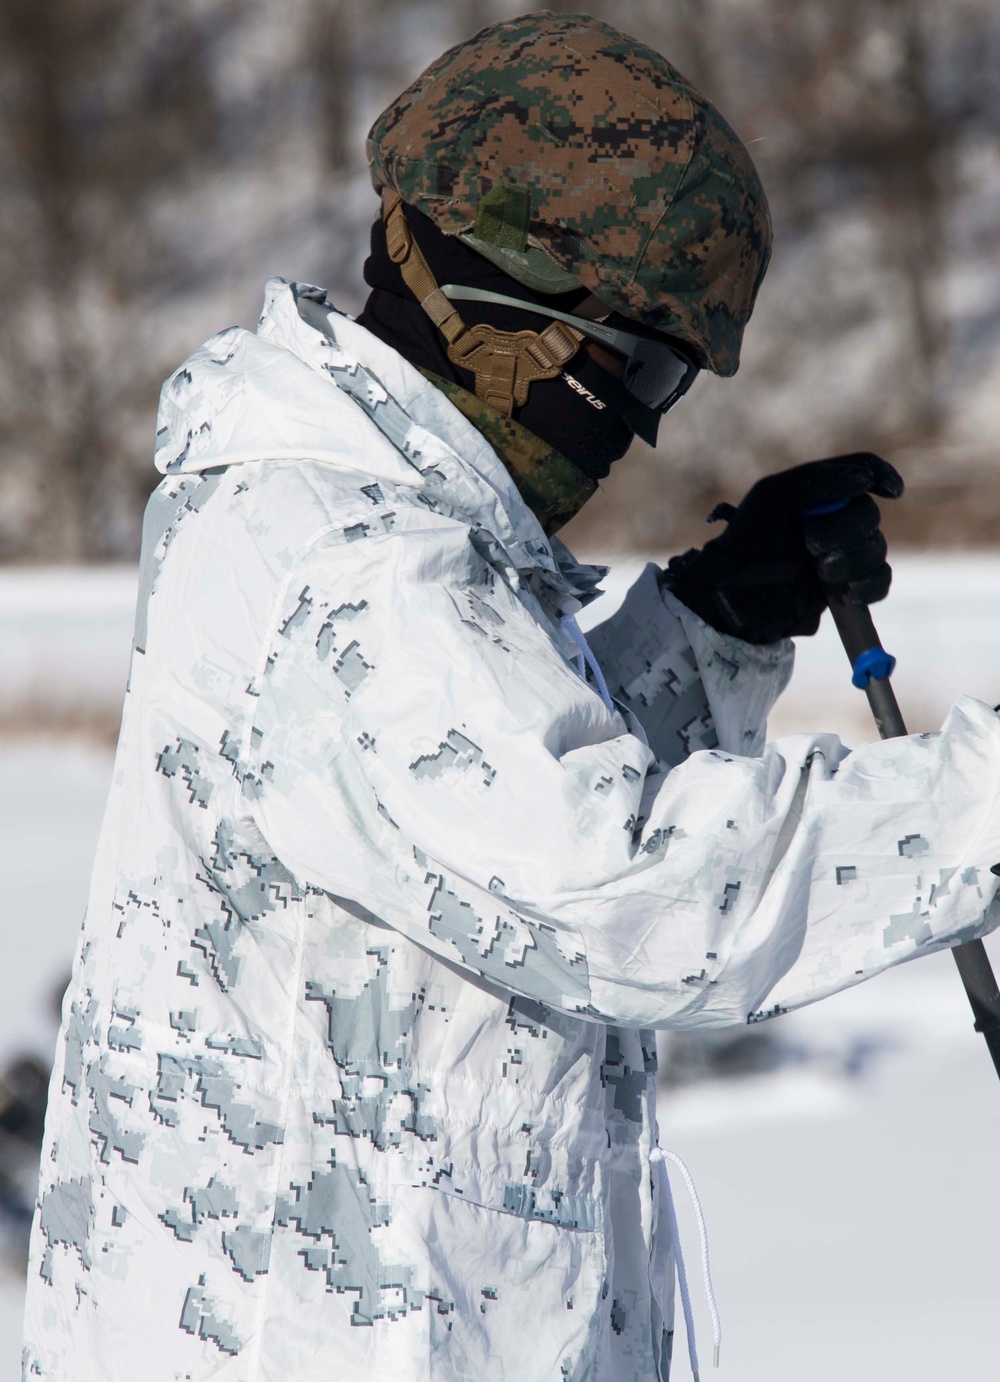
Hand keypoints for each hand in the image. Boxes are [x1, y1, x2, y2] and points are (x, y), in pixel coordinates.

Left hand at [662, 454, 903, 643]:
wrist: (737, 590)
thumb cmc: (748, 538)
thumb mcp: (774, 496)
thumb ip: (819, 481)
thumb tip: (865, 480)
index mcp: (820, 492)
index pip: (865, 471)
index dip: (882, 476)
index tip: (890, 491)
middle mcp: (836, 519)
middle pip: (868, 514)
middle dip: (844, 529)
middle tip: (811, 543)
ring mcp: (844, 553)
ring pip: (875, 548)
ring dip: (851, 558)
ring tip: (819, 570)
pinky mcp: (847, 586)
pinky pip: (879, 581)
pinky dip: (869, 585)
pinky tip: (846, 591)